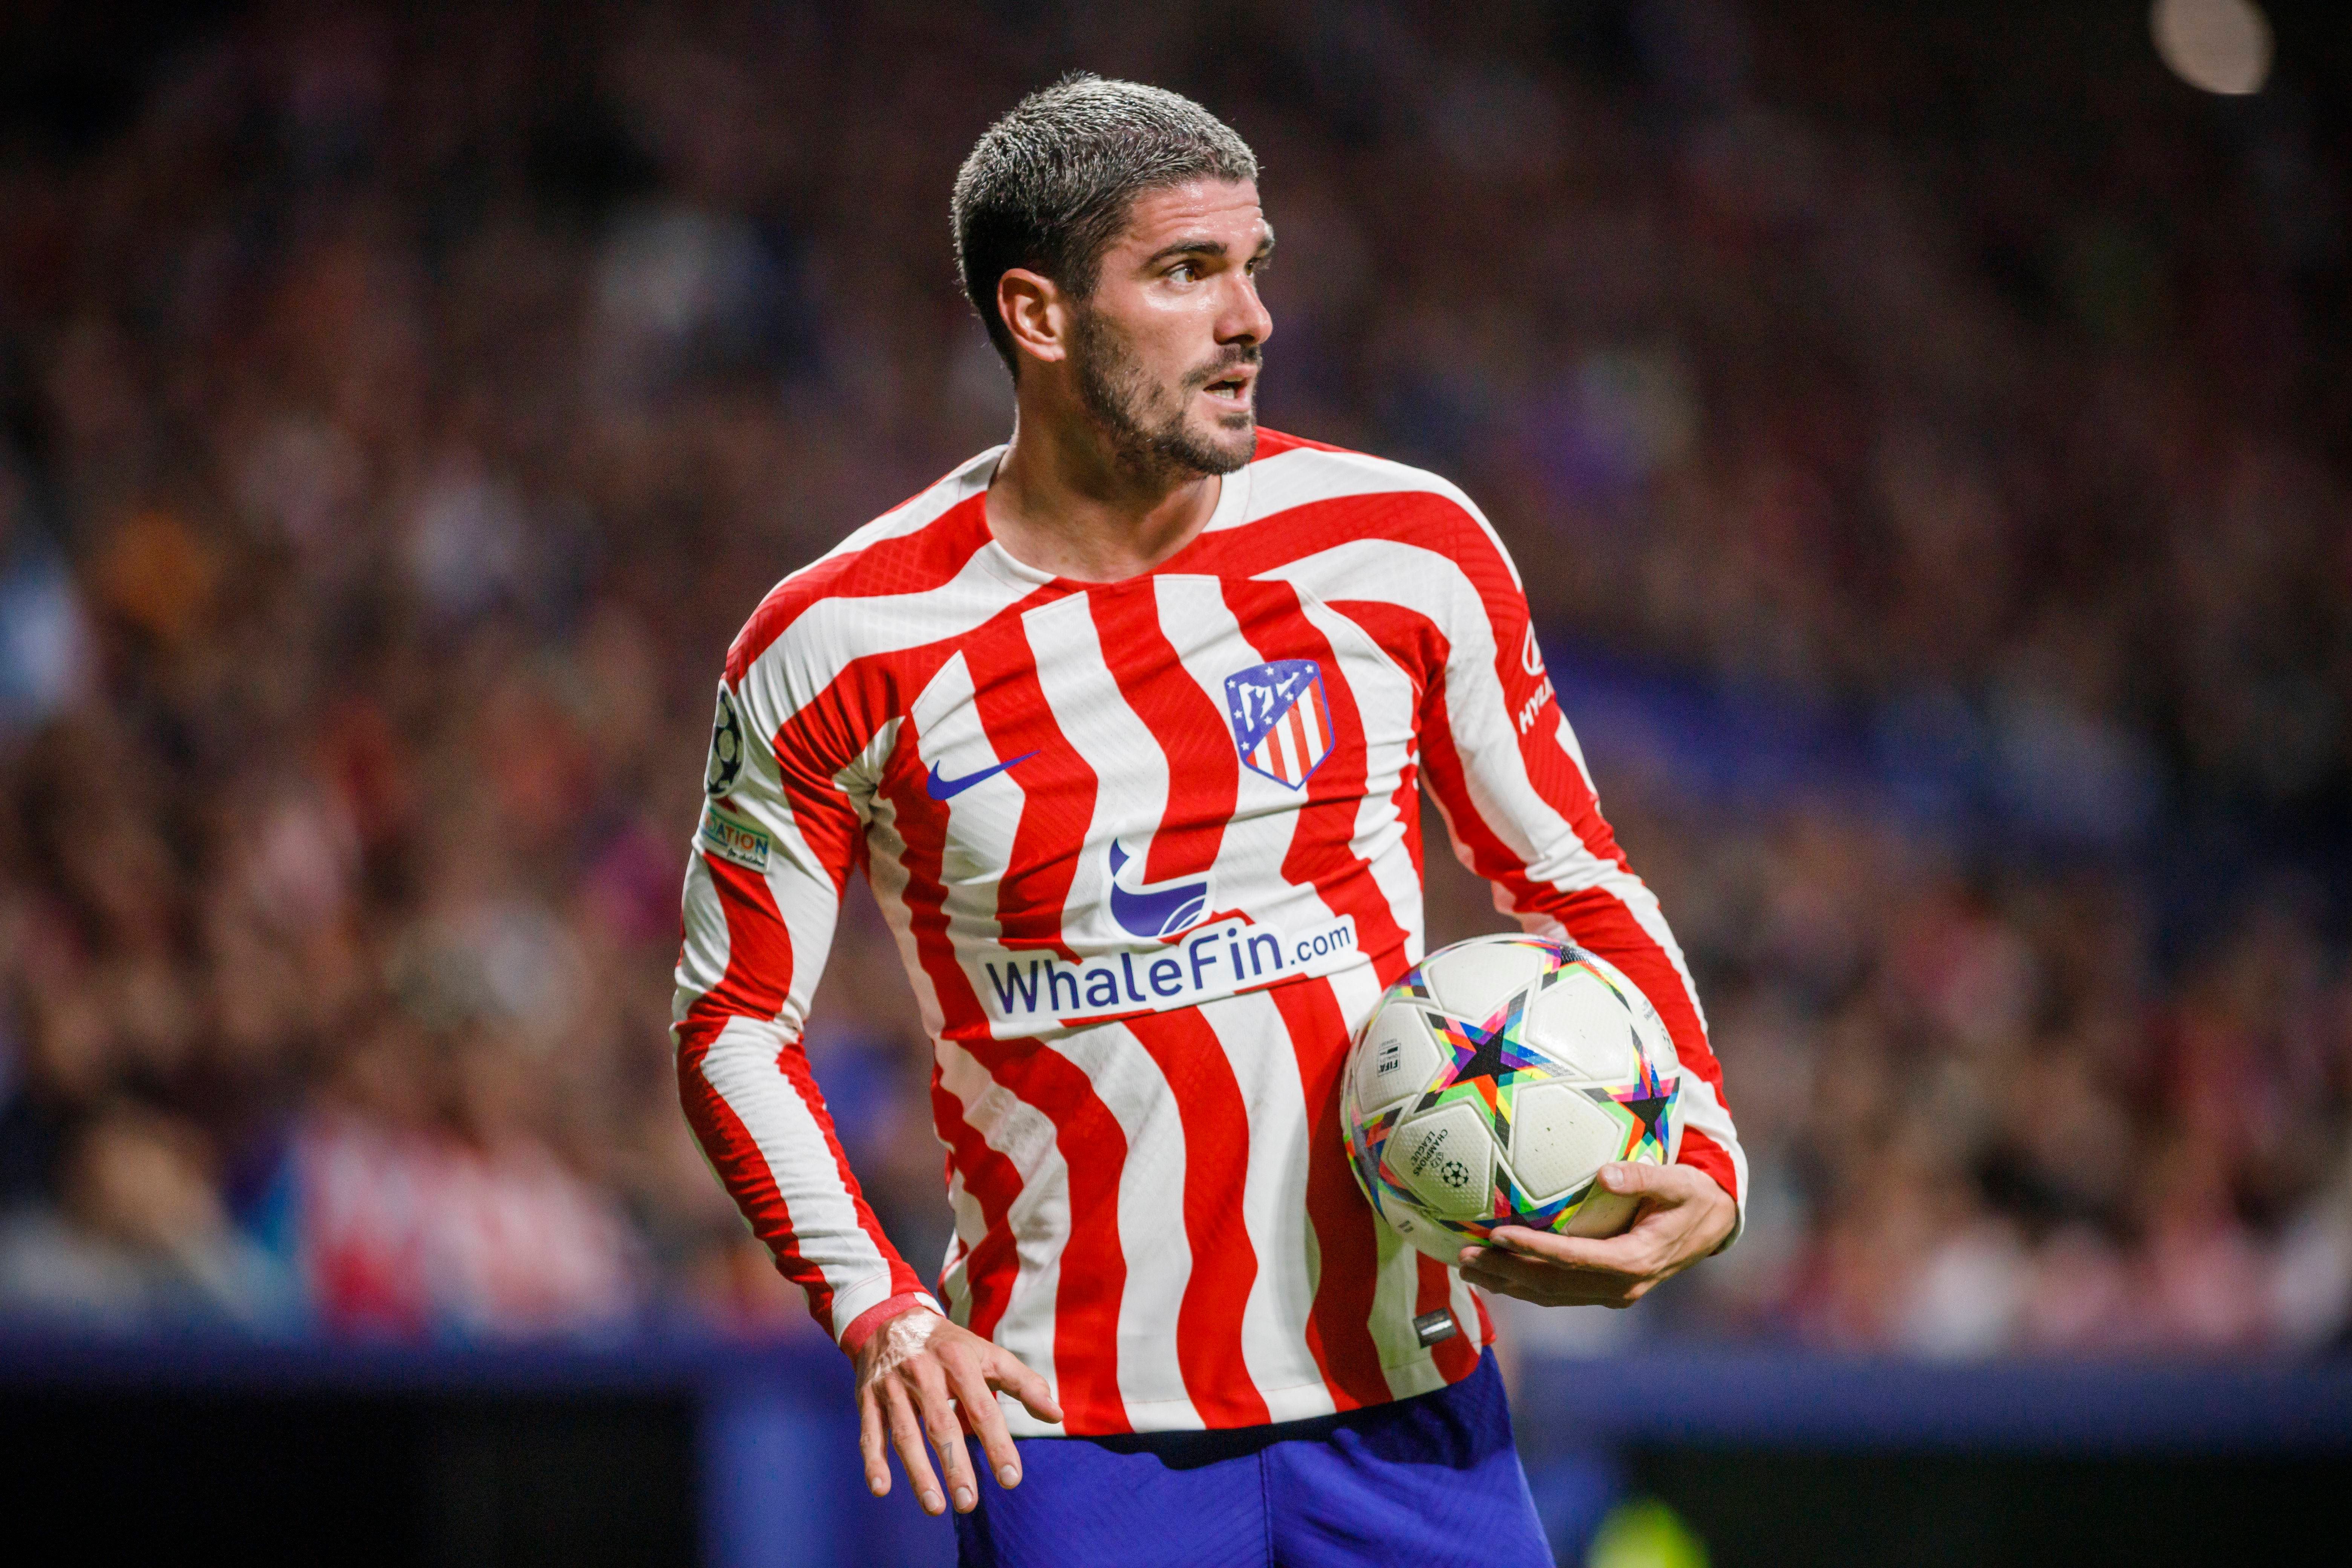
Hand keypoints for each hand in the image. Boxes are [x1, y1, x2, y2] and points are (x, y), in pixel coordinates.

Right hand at [855, 1308, 1063, 1516]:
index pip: (983, 1409)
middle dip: (955, 1467)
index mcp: (959, 1362)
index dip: (998, 1445)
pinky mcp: (868, 1397)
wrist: (891, 1318)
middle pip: (942, 1425)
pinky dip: (873, 1462)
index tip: (1011, 1479)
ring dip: (918, 1473)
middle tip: (969, 1504)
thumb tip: (1056, 1414)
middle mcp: (924, 1373)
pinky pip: (870, 1433)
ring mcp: (892, 1386)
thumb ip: (1023, 1384)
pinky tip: (881, 1489)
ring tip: (936, 1508)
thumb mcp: (988, 1354)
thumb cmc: (950, 1346)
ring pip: (905, 1434)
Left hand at [1458, 1161, 1734, 1307]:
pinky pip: (1559, 1292)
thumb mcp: (1678, 1183)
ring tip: (1467, 1269)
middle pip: (1552, 1284)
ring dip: (1507, 1284)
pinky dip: (1525, 1285)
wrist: (1712, 1227)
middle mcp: (1620, 1287)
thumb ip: (1644, 1178)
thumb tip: (1606, 1173)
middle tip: (1465, 1257)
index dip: (1534, 1250)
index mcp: (1634, 1261)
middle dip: (1506, 1273)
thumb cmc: (1693, 1197)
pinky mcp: (1605, 1291)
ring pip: (1551, 1295)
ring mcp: (1612, 1294)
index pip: (1573, 1259)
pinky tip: (1497, 1274)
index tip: (1499, 1235)